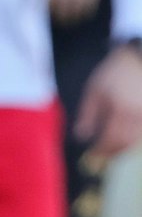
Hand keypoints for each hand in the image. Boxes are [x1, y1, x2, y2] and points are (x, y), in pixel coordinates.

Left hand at [78, 43, 141, 160]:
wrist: (138, 60)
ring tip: (110, 147)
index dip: (101, 150)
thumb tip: (81, 136)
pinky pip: (141, 134)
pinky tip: (123, 137)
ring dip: (123, 147)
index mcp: (120, 110)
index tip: (92, 156)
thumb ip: (88, 114)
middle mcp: (137, 117)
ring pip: (136, 141)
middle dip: (112, 152)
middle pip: (125, 143)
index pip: (110, 139)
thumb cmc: (113, 74)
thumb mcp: (95, 90)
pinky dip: (132, 139)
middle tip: (101, 154)